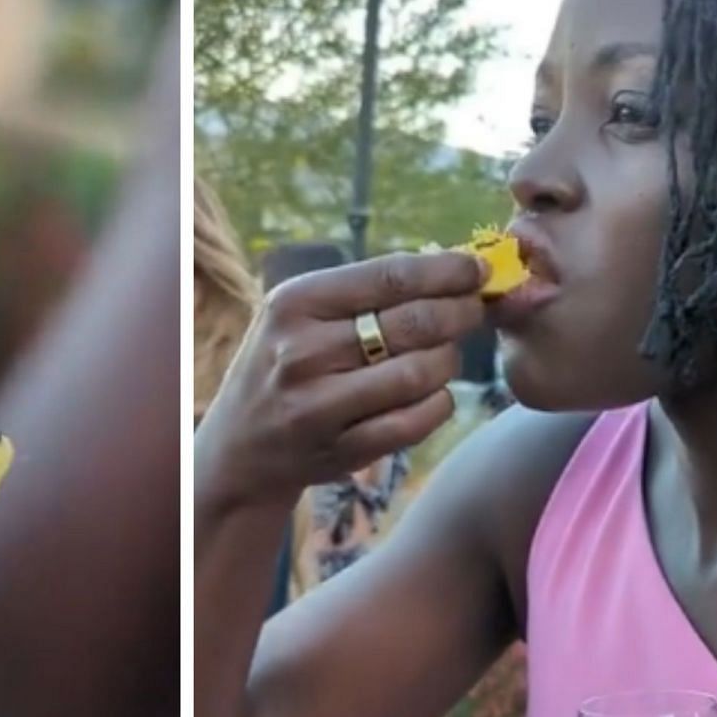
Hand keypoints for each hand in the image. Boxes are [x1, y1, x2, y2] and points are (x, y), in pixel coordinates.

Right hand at [195, 252, 487, 511]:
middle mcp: (302, 352)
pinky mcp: (340, 450)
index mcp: (294, 303)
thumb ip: (361, 291)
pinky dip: (440, 403)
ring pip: (421, 373)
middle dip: (461, 312)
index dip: (447, 271)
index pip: (390, 276)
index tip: (476, 270)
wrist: (239, 450)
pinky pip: (416, 421)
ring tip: (445, 353)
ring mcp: (319, 406)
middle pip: (414, 323)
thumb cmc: (283, 365)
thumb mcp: (298, 316)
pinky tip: (433, 393)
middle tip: (474, 309)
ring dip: (449, 360)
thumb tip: (447, 266)